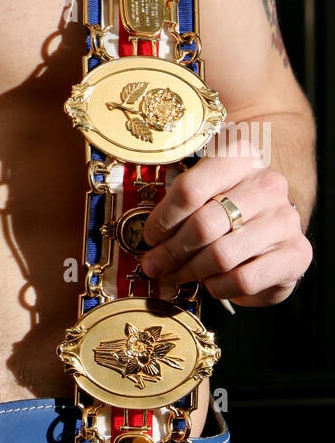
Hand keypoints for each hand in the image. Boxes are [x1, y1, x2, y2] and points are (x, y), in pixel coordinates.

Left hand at [140, 147, 311, 305]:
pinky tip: (210, 283)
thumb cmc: (225, 205)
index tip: (149, 236)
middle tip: (153, 265)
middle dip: (171, 251)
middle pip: (204, 225)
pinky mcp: (297, 254)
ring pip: (222, 255)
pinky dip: (219, 286)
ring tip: (176, 275)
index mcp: (240, 156)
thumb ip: (175, 200)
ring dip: (191, 271)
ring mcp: (285, 219)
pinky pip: (245, 279)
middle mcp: (268, 184)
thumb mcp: (202, 188)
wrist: (271, 224)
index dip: (163, 218)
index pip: (190, 189)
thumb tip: (144, 237)